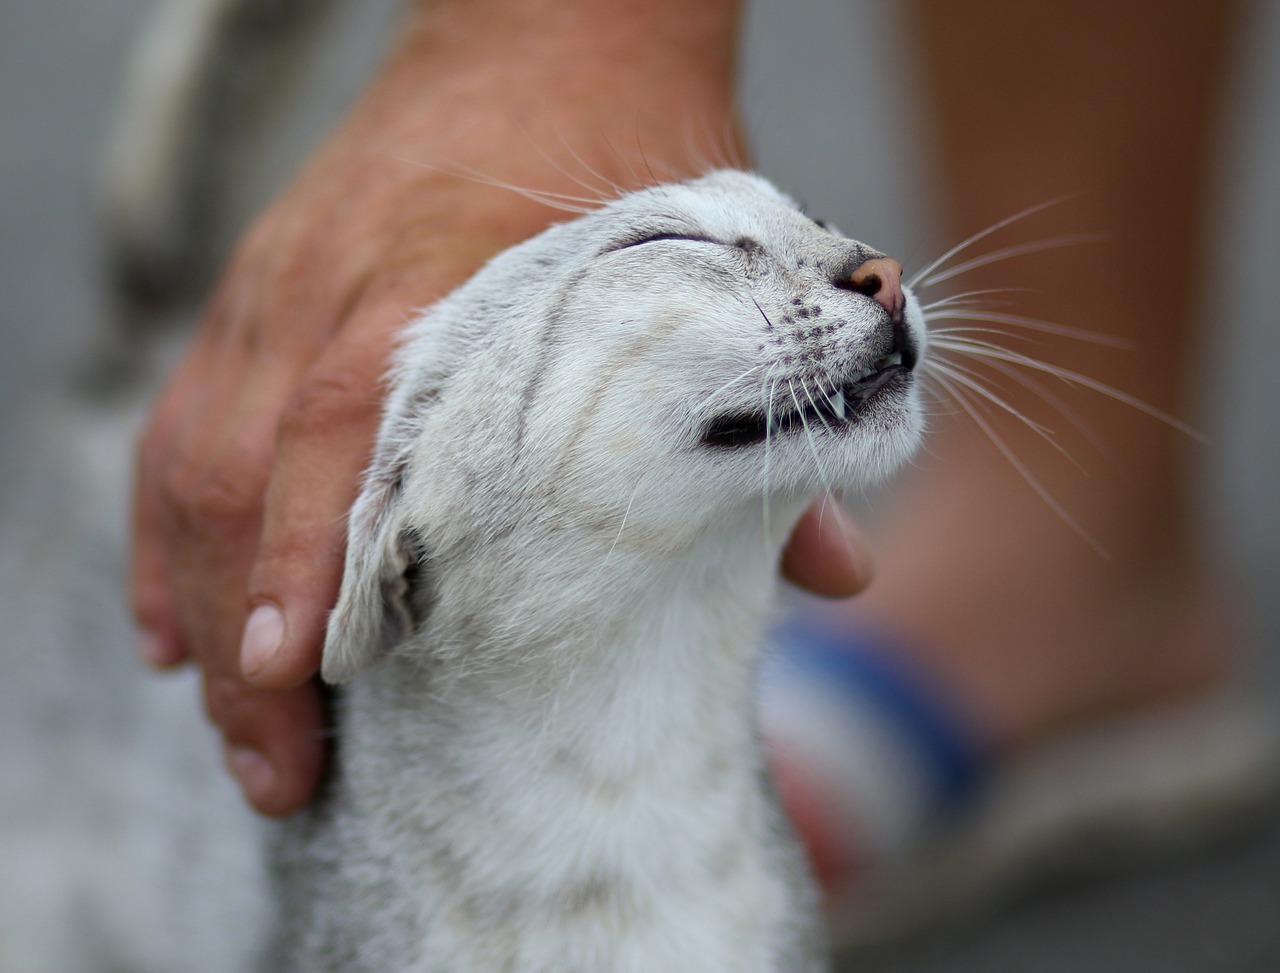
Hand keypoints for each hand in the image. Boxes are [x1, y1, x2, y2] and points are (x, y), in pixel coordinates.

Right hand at [129, 0, 870, 816]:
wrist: (546, 20)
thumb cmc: (628, 144)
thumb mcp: (710, 259)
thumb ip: (756, 415)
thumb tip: (838, 573)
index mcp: (440, 279)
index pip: (340, 427)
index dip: (305, 554)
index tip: (296, 675)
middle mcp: (333, 289)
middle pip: (244, 477)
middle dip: (248, 641)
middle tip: (277, 774)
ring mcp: (278, 290)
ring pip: (191, 463)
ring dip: (200, 604)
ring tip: (233, 725)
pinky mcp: (258, 294)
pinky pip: (177, 424)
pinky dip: (164, 532)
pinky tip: (174, 624)